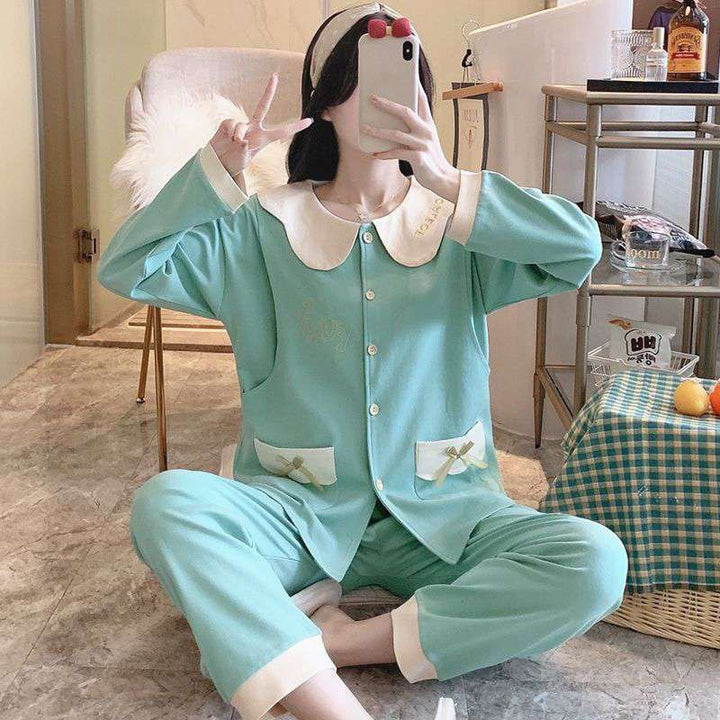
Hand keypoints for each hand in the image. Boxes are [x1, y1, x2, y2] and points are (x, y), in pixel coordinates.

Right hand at [210, 72, 312, 177]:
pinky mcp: (228, 123)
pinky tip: (227, 139)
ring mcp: (241, 125)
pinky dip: (229, 133)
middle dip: (268, 91)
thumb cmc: (234, 163)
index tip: (310, 121)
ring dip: (237, 136)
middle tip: (274, 76)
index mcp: (263, 139)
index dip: (296, 127)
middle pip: (262, 106)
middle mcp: (254, 129)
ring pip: (241, 126)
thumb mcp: (243, 161)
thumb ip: (244, 150)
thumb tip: (242, 139)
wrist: (219, 163)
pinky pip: (231, 124)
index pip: (283, 132)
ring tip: (233, 145)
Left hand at [361, 85, 460, 203]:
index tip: (404, 71)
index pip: (421, 98)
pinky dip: (385, 153)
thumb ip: (413, 127)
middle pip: (405, 112)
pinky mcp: (418, 158)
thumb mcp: (425, 138)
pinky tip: (374, 153)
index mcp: (428, 123)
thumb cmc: (430, 157)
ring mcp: (422, 144)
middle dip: (387, 104)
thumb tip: (392, 118)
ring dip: (378, 131)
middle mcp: (426, 130)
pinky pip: (397, 153)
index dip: (412, 84)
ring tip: (364, 128)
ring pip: (396, 134)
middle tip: (371, 98)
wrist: (443, 178)